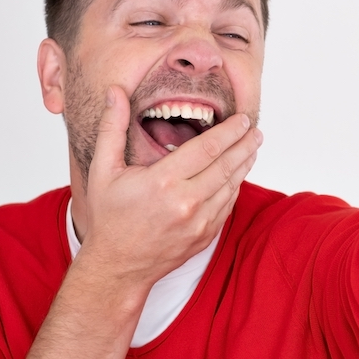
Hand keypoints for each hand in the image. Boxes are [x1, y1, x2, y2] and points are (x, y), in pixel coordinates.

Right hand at [81, 86, 261, 284]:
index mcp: (163, 182)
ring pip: (231, 186)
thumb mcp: (103, 170)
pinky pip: (227, 205)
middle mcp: (185, 202)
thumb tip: (115, 92)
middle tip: (256, 129)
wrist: (118, 266)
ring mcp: (199, 222)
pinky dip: (235, 187)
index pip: (207, 148)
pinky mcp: (206, 235)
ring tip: (253, 146)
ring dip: (245, 164)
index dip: (229, 131)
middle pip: (226, 165)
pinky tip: (238, 174)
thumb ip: (112, 127)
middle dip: (245, 144)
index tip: (242, 119)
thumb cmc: (109, 218)